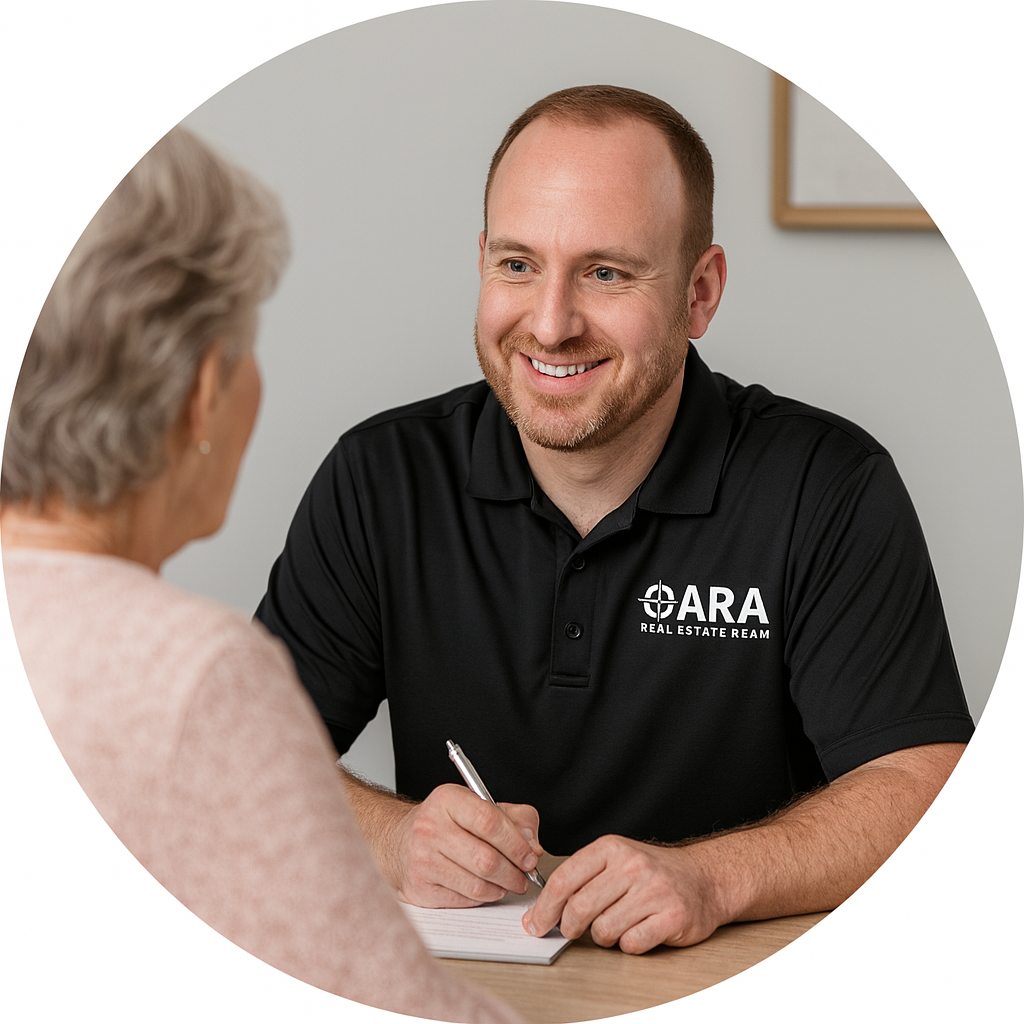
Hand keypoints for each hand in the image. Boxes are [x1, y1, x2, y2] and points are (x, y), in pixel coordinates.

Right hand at [390, 784, 543, 907]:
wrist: (400, 842)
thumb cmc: (446, 823)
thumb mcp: (479, 806)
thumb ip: (515, 818)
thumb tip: (532, 845)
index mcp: (447, 800)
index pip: (489, 821)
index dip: (516, 843)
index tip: (530, 855)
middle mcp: (430, 827)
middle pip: (486, 859)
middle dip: (514, 872)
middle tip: (525, 874)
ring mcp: (423, 859)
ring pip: (477, 884)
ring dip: (502, 887)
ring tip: (510, 882)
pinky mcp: (421, 888)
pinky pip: (465, 899)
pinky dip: (484, 897)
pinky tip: (488, 888)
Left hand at [522, 835, 725, 953]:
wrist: (704, 878)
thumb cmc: (652, 872)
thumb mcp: (615, 860)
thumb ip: (581, 878)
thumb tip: (541, 910)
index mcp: (612, 848)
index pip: (565, 879)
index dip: (544, 906)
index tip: (535, 923)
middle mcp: (632, 865)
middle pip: (580, 907)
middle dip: (568, 927)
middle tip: (570, 931)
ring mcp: (654, 891)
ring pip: (604, 930)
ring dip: (603, 936)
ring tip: (616, 923)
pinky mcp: (672, 917)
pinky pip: (631, 944)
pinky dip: (628, 945)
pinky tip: (637, 931)